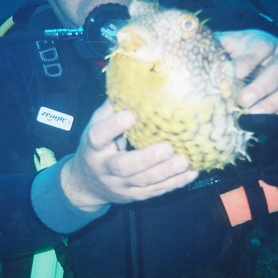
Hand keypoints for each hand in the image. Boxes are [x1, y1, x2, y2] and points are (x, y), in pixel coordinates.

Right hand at [61, 100, 198, 210]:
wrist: (86, 184)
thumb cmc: (97, 147)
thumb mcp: (96, 125)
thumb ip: (113, 108)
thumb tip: (135, 81)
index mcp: (93, 147)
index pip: (99, 136)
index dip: (113, 126)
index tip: (131, 115)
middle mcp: (105, 168)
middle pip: (124, 166)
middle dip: (147, 158)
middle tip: (168, 148)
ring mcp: (120, 185)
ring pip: (144, 182)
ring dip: (166, 173)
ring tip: (185, 161)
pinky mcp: (134, 196)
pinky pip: (155, 191)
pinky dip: (175, 183)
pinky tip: (191, 173)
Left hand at [217, 29, 277, 115]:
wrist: (270, 62)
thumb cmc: (241, 55)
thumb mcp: (230, 44)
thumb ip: (217, 45)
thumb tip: (195, 48)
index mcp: (264, 42)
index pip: (261, 47)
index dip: (248, 61)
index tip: (233, 75)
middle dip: (261, 87)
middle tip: (243, 101)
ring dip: (272, 104)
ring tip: (254, 116)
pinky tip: (268, 122)